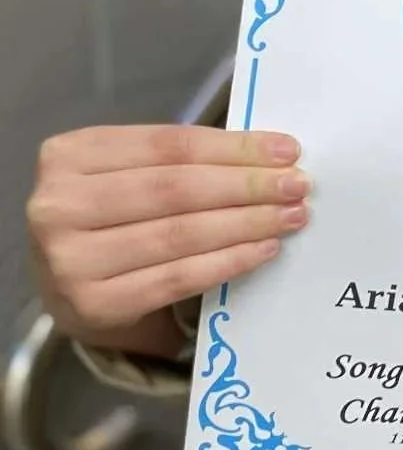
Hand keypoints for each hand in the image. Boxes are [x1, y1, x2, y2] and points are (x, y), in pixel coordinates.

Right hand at [26, 124, 310, 353]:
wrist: (66, 288)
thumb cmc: (109, 218)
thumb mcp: (127, 174)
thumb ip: (180, 161)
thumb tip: (271, 155)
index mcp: (69, 155)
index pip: (168, 145)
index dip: (232, 146)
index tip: (285, 149)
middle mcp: (59, 205)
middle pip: (175, 188)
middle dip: (246, 184)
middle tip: (297, 185)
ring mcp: (71, 259)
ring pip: (179, 233)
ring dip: (246, 223)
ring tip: (289, 216)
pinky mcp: (94, 305)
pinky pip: (177, 278)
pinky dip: (227, 261)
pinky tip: (263, 249)